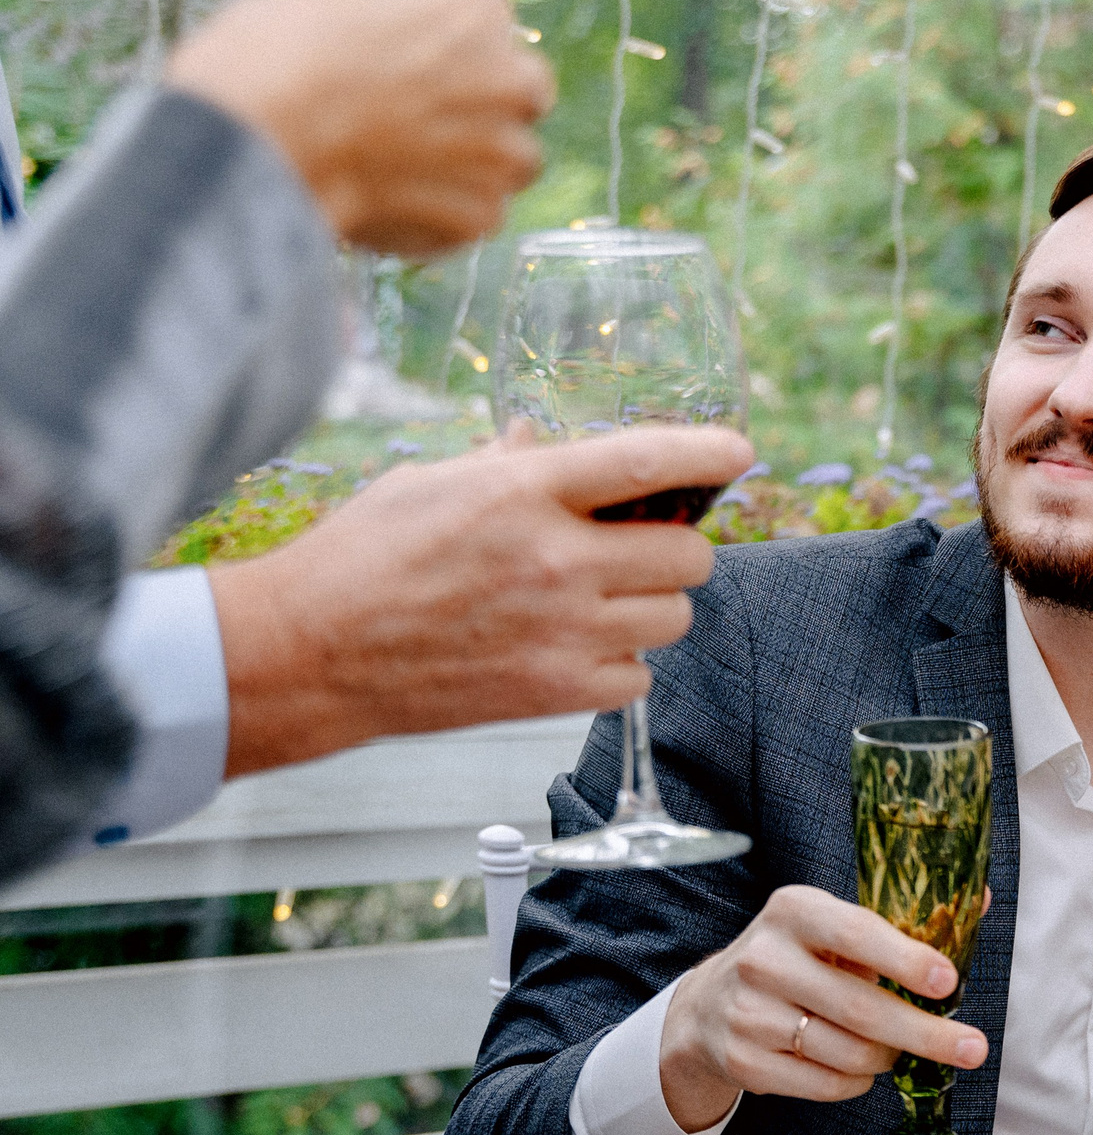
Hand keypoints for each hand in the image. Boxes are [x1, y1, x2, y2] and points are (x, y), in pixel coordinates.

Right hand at [164, 0, 553, 257]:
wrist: (258, 137)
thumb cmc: (275, 58)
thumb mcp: (332, 7)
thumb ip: (388, 29)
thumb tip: (382, 48)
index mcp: (475, 9)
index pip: (490, 32)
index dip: (453, 57)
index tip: (417, 73)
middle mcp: (508, 78)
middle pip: (521, 98)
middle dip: (486, 112)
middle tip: (425, 126)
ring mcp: (503, 153)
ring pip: (510, 165)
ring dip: (471, 170)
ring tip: (402, 174)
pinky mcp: (481, 215)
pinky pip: (471, 220)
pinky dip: (438, 220)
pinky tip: (385, 210)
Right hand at [208, 426, 753, 776]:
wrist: (309, 654)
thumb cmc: (360, 559)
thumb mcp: (432, 483)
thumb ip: (506, 464)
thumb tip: (544, 442)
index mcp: (523, 493)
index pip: (647, 462)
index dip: (709, 453)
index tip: (739, 451)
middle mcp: (555, 561)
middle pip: (688, 553)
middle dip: (676, 546)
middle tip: (641, 547)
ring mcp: (562, 632)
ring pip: (674, 617)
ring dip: (651, 605)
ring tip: (600, 600)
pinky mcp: (555, 692)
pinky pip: (638, 677)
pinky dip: (621, 664)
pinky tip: (576, 647)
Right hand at [659, 885, 987, 1131]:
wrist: (710, 1005)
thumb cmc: (799, 958)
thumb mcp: (834, 924)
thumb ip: (902, 919)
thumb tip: (979, 901)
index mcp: (794, 911)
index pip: (856, 935)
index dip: (905, 960)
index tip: (948, 982)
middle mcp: (765, 959)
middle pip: (861, 1009)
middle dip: (926, 1033)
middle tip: (973, 1049)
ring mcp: (750, 1014)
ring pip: (849, 1053)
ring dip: (890, 1057)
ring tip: (899, 1048)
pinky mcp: (744, 1061)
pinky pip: (826, 1084)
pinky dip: (858, 1081)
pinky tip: (859, 1065)